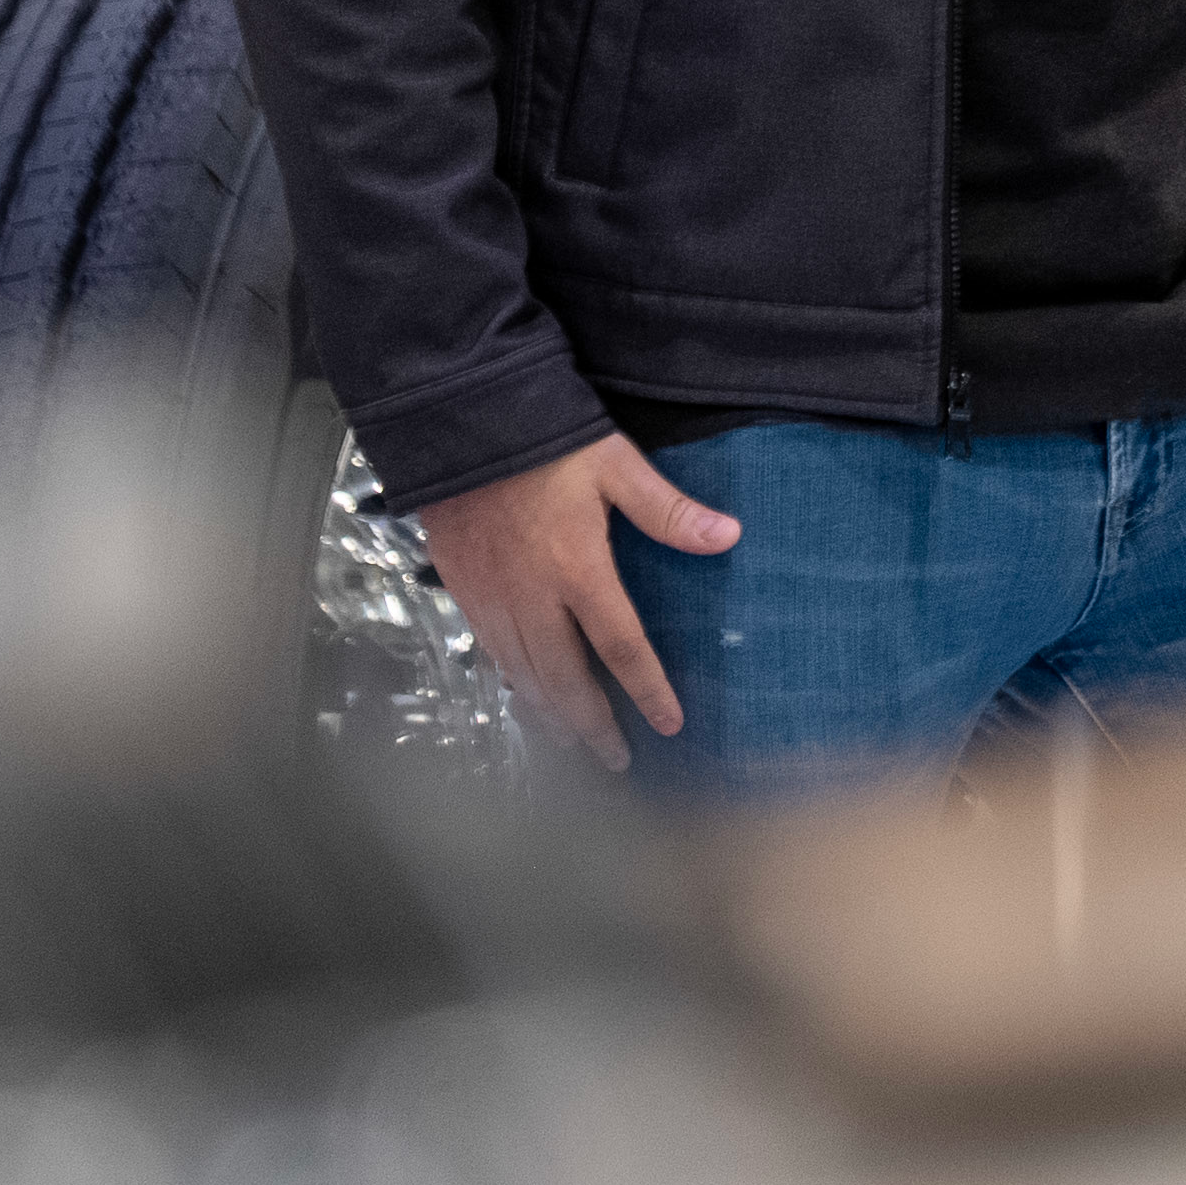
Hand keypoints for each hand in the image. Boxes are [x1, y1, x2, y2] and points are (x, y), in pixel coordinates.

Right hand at [410, 431, 738, 765]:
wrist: (459, 423)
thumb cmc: (543, 440)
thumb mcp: (616, 464)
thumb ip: (668, 509)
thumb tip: (726, 536)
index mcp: (576, 568)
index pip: (620, 647)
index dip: (646, 691)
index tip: (669, 726)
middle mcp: (530, 595)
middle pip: (563, 680)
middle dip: (591, 726)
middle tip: (614, 760)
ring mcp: (491, 596)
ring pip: (521, 674)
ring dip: (550, 714)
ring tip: (573, 741)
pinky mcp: (461, 589)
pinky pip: (489, 651)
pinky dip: (511, 682)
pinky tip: (525, 694)